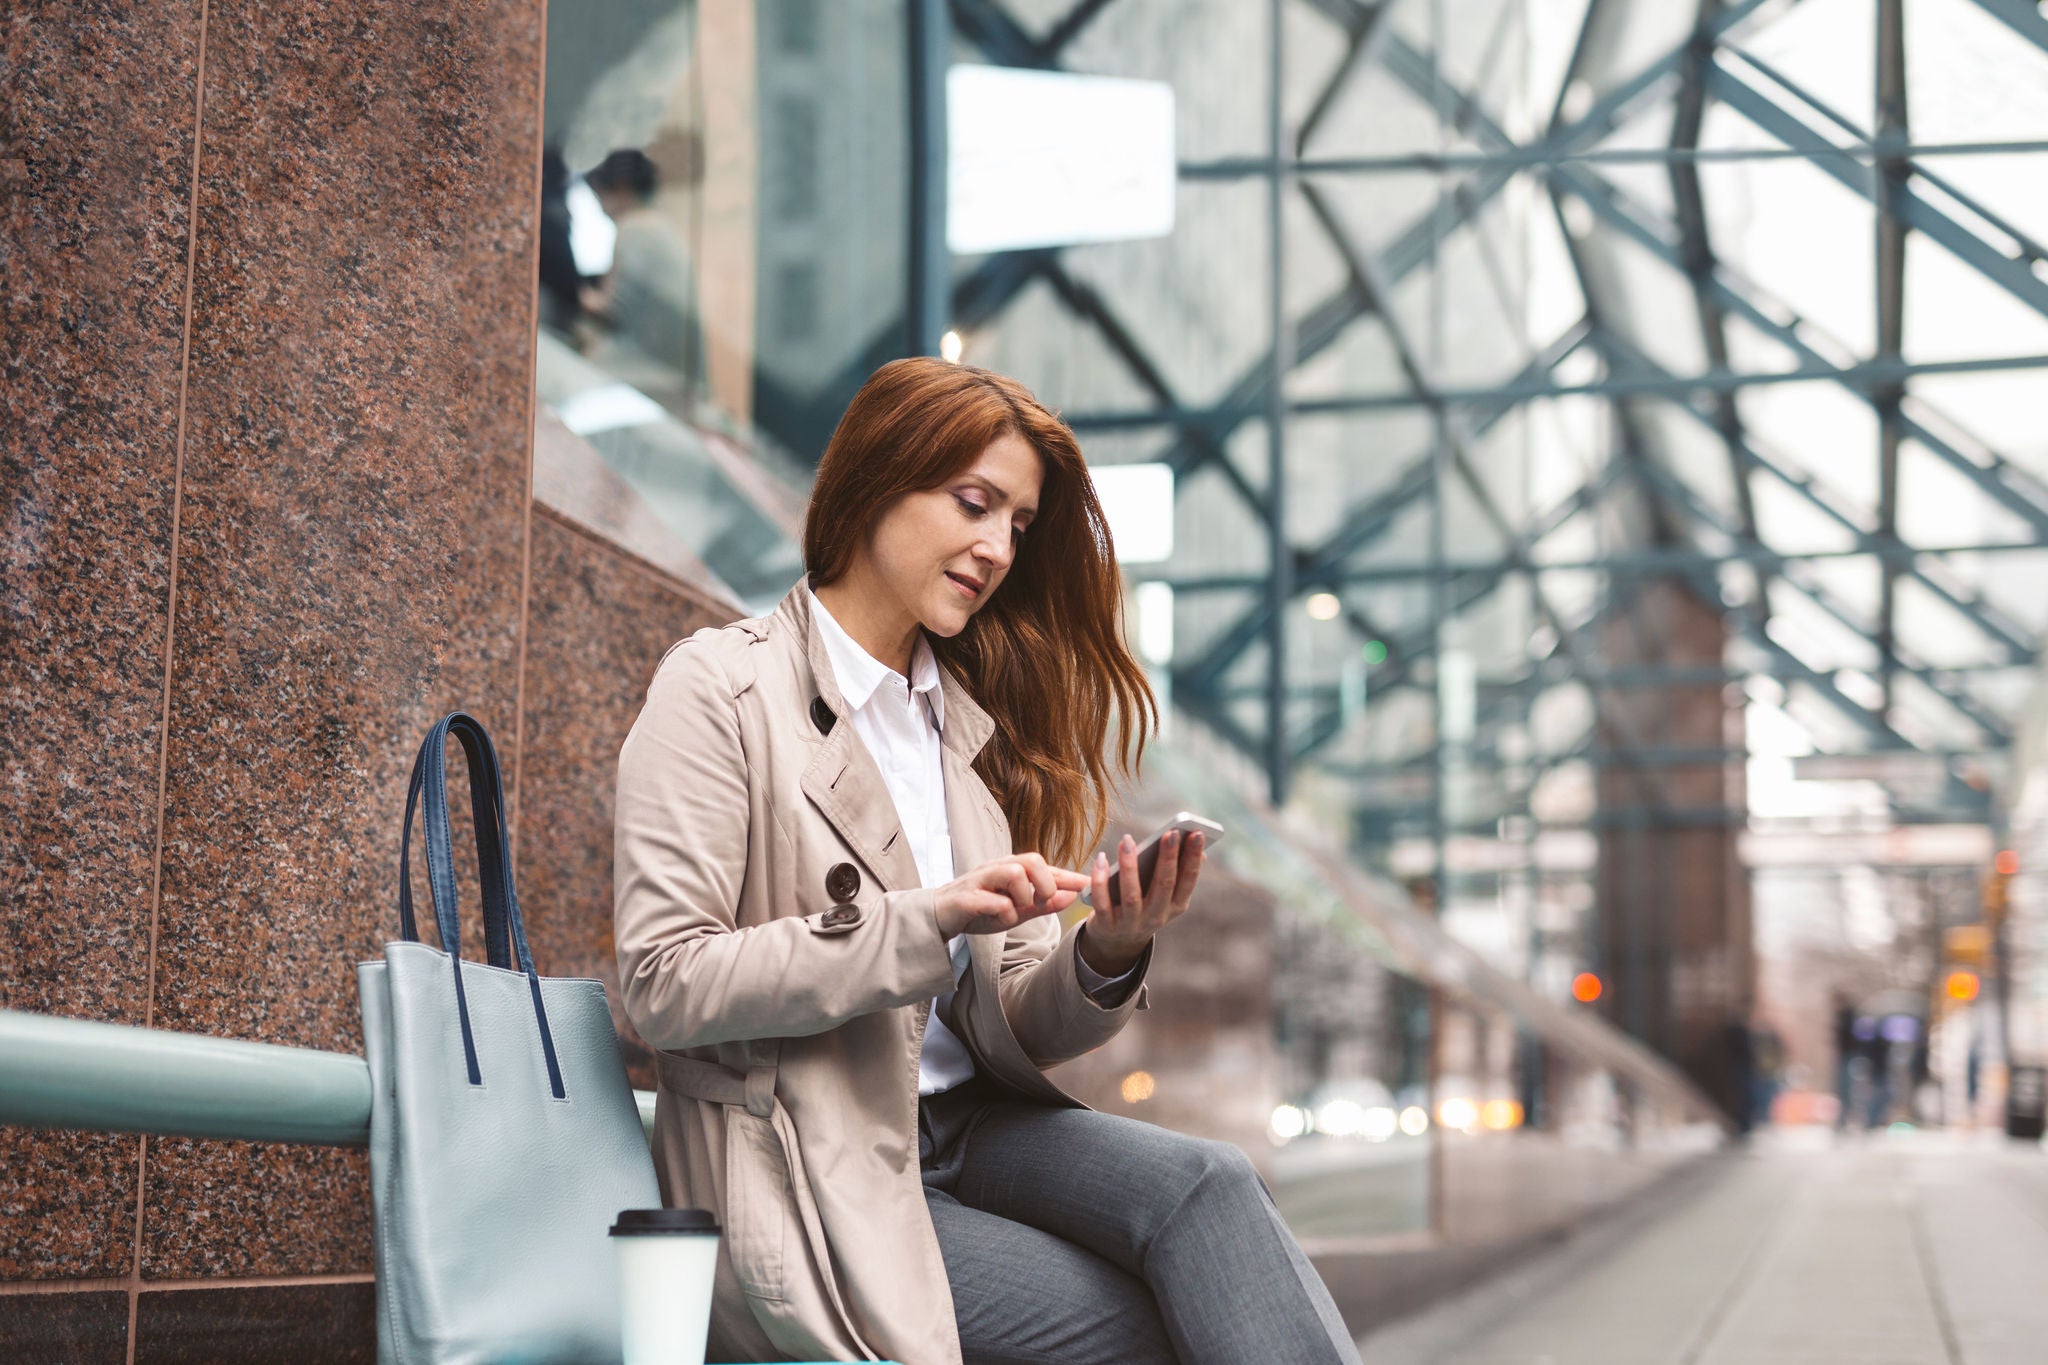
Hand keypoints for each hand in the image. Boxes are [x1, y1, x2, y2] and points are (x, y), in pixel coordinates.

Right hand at [934, 853, 1090, 937]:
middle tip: (1040, 903)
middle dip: (1044, 884)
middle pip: (1032, 860)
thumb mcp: (1016, 910)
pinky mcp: (967, 896)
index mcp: (1011, 869)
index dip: (1068, 875)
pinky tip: (998, 918)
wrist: (939, 916)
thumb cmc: (980, 910)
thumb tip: (1071, 896)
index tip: (1088, 884)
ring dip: (1022, 896)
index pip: (1045, 867)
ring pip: (1013, 873)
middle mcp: (997, 868)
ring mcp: (981, 880)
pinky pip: (993, 900)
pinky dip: (1002, 912)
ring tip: (1016, 911)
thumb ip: (1043, 904)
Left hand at [1080, 830, 1204, 974]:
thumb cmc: (1143, 905)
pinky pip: (1102, 902)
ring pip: (1131, 895)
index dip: (1193, 857)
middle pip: (1164, 886)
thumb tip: (1200, 852)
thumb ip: (1178, 873)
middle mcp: (1156, 916)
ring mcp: (1131, 923)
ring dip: (1130, 866)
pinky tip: (1101, 859)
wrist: (1116, 941)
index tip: (1196, 833)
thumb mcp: (1165, 895)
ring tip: (1127, 840)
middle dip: (1168, 858)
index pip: (1188, 880)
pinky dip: (1100, 881)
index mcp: (1175, 906)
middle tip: (1170, 832)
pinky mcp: (1106, 925)